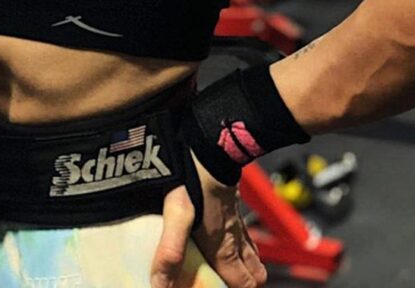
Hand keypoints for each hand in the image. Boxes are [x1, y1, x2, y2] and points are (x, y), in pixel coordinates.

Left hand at [150, 153, 266, 287]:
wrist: (210, 141)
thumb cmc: (194, 177)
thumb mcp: (177, 214)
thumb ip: (170, 251)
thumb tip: (159, 285)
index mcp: (223, 246)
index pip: (245, 283)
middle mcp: (234, 234)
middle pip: (254, 271)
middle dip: (246, 281)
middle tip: (228, 283)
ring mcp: (236, 216)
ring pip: (251, 250)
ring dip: (245, 262)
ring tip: (232, 269)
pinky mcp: (232, 199)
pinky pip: (243, 227)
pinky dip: (242, 240)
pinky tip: (227, 234)